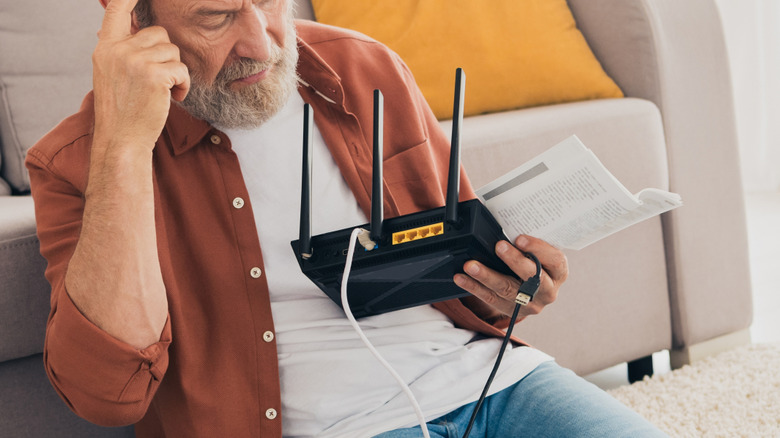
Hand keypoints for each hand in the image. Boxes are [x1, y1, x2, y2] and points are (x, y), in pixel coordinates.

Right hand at [92, 0, 189, 149]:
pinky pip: (181, 69)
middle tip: (161, 78)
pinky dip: (184, 85)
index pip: (116, 11)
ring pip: (173, 51)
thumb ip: (123, 51)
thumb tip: (142, 30)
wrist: (122, 140)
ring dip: (176, 72)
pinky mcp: (154, 75)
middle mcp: (118, 50)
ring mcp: (135, 61)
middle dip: (167, 54)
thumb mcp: (112, 74)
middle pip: (159, 33)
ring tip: (165, 91)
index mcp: (105, 48)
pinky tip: (173, 98)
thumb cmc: (123, 111)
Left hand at [454, 235, 567, 322]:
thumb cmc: (536, 262)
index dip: (538, 249)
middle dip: (514, 261)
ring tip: (471, 265)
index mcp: (559, 271)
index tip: (520, 238)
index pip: (555, 260)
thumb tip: (505, 221)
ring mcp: (530, 303)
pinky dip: (474, 287)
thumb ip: (528, 241)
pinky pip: (490, 299)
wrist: (533, 290)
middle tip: (498, 246)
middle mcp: (548, 290)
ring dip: (487, 276)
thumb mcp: (539, 251)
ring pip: (507, 289)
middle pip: (533, 278)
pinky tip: (462, 278)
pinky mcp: (511, 310)